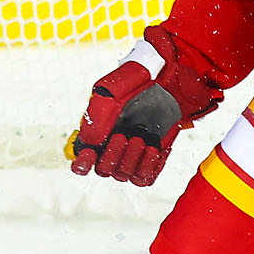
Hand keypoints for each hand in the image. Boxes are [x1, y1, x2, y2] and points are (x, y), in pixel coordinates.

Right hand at [68, 26, 220, 186]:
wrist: (172, 77)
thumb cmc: (138, 79)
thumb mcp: (111, 91)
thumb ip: (96, 117)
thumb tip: (89, 145)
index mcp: (98, 131)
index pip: (82, 161)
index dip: (83, 164)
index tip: (91, 154)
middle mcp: (113, 145)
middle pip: (104, 170)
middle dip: (113, 156)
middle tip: (125, 137)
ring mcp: (134, 152)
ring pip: (125, 175)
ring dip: (132, 160)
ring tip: (142, 138)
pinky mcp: (153, 156)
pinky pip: (145, 177)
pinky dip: (148, 166)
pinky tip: (153, 148)